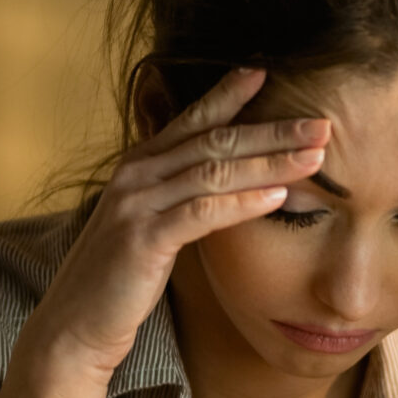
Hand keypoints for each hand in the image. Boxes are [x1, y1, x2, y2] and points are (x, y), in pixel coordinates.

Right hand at [18, 68, 326, 386]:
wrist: (74, 325)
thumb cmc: (120, 280)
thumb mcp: (152, 227)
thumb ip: (181, 198)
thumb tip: (228, 184)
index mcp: (139, 165)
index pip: (192, 120)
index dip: (230, 94)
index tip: (268, 72)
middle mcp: (136, 174)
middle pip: (215, 139)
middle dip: (272, 130)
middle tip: (322, 122)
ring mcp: (136, 204)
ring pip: (214, 171)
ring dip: (270, 162)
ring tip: (316, 157)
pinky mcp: (142, 239)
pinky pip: (202, 212)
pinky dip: (243, 202)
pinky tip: (278, 197)